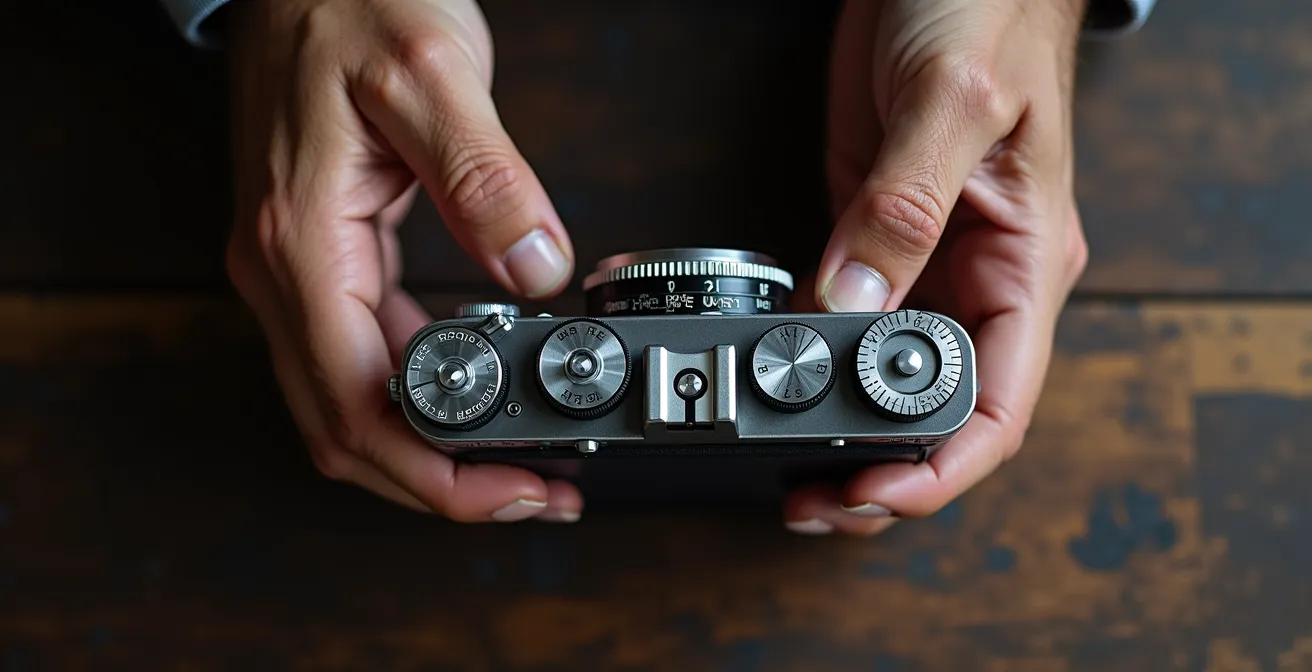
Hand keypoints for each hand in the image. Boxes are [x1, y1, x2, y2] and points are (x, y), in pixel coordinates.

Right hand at [224, 0, 582, 522]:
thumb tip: (536, 271)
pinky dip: (424, 397)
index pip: (357, 410)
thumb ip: (484, 180)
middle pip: (348, 433)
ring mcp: (298, 271)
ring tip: (524, 463)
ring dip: (433, 451)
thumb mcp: (430, 76)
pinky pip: (364, 357)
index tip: (518, 490)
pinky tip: (482, 396)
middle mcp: (284, 273)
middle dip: (442, 483)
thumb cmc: (348, 2)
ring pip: (352, 407)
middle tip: (537, 493)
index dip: (439, 475)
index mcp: (301, 246)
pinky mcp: (323, 259)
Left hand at [785, 0, 1089, 534]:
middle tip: (812, 502)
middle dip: (882, 472)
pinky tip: (778, 386)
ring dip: (844, 436)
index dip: (939, 468)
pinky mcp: (878, 236)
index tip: (873, 491)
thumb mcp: (951, 101)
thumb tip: (850, 306)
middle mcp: (979, 276)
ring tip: (789, 473)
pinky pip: (850, 324)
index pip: (997, 402)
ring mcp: (924, 261)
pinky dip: (815, 368)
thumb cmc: (986, 8)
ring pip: (889, 381)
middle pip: (939, 413)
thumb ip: (904, 207)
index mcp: (1025, 260)